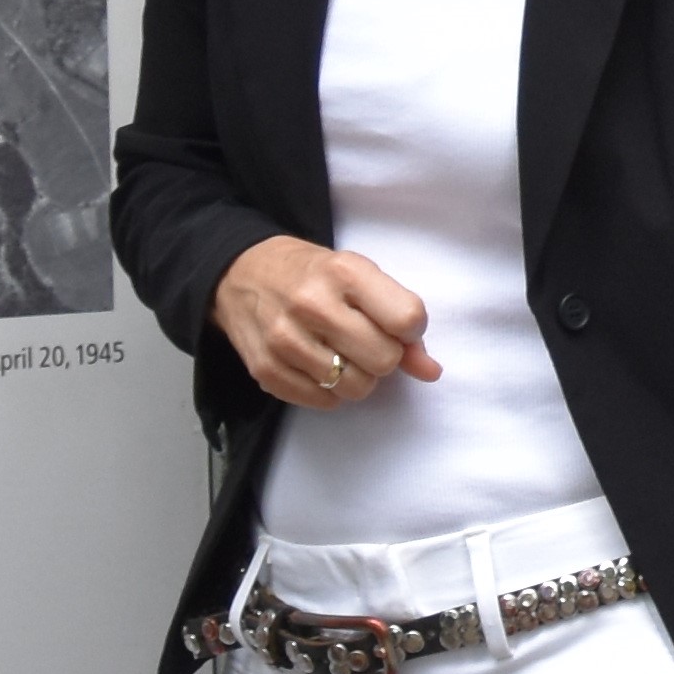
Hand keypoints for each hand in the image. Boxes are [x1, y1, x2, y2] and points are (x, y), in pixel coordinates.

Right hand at [213, 236, 434, 410]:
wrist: (243, 273)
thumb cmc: (314, 275)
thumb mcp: (361, 277)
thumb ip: (400, 319)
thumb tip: (431, 371)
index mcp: (345, 272)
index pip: (407, 320)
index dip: (411, 330)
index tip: (397, 325)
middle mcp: (313, 304)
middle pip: (384, 360)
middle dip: (385, 356)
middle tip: (367, 340)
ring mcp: (285, 339)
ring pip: (355, 388)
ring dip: (358, 376)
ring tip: (341, 353)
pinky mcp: (265, 370)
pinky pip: (324, 402)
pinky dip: (329, 390)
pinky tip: (318, 364)